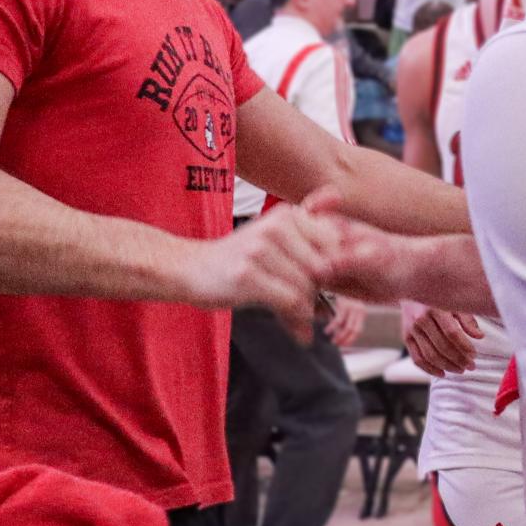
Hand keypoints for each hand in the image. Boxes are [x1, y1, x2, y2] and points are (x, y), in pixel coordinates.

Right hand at [185, 205, 342, 341]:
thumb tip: (338, 192)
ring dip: (309, 311)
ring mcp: (261, 250)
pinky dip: (297, 321)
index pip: (334, 245)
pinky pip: (289, 302)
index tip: (327, 288)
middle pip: (323, 268)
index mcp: (288, 215)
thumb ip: (309, 215)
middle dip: (321, 292)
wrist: (188, 269)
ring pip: (307, 287)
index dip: (334, 271)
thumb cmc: (238, 256)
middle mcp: (276, 227)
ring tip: (303, 321)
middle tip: (317, 309)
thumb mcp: (275, 231)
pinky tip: (299, 332)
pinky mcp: (248, 275)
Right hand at [322, 295, 366, 346]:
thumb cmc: (339, 301)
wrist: (332, 286)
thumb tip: (342, 340)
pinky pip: (338, 320)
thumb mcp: (347, 312)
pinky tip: (327, 332)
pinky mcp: (343, 304)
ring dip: (339, 336)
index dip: (351, 339)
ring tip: (332, 341)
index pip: (358, 330)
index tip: (344, 346)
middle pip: (353, 330)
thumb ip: (346, 323)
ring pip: (347, 327)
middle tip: (336, 344)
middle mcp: (359, 309)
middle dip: (344, 339)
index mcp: (362, 312)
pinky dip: (332, 327)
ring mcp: (352, 307)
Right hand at [401, 300, 482, 375]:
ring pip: (429, 355)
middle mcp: (421, 319)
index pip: (451, 333)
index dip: (464, 346)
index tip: (474, 355)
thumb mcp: (454, 302)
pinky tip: (442, 373)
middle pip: (441, 346)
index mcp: (436, 308)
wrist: (410, 288)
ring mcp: (412, 329)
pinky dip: (429, 369)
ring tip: (461, 370)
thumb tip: (480, 337)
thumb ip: (467, 319)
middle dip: (458, 359)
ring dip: (447, 366)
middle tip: (471, 366)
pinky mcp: (405, 337)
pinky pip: (417, 358)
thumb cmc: (439, 296)